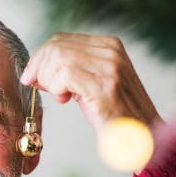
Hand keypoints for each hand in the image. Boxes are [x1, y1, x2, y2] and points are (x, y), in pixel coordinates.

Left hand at [20, 33, 159, 131]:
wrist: (143, 136)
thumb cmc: (115, 114)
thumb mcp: (93, 83)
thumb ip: (72, 70)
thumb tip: (37, 69)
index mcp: (109, 45)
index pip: (60, 39)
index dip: (40, 58)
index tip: (32, 77)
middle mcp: (111, 51)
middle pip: (56, 47)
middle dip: (39, 68)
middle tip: (39, 87)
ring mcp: (110, 67)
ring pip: (58, 59)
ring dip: (48, 80)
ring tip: (60, 96)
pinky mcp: (104, 86)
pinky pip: (64, 75)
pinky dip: (56, 88)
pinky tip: (66, 99)